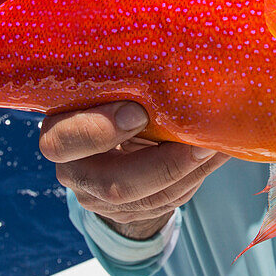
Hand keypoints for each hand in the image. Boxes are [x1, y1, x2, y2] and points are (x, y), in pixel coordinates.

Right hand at [40, 101, 228, 238]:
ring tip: (217, 147)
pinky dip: (194, 177)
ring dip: (188, 174)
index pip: (62, 144)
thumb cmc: (111, 96)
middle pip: (112, 186)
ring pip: (147, 200)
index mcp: (58, 135)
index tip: (139, 112)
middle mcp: (75, 173)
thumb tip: (172, 62)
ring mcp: (101, 199)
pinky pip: (166, 202)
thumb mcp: (106, 88)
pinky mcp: (131, 212)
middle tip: (198, 144)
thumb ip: (123, 83)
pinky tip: (214, 155)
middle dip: (160, 166)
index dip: (99, 132)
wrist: (114, 135)